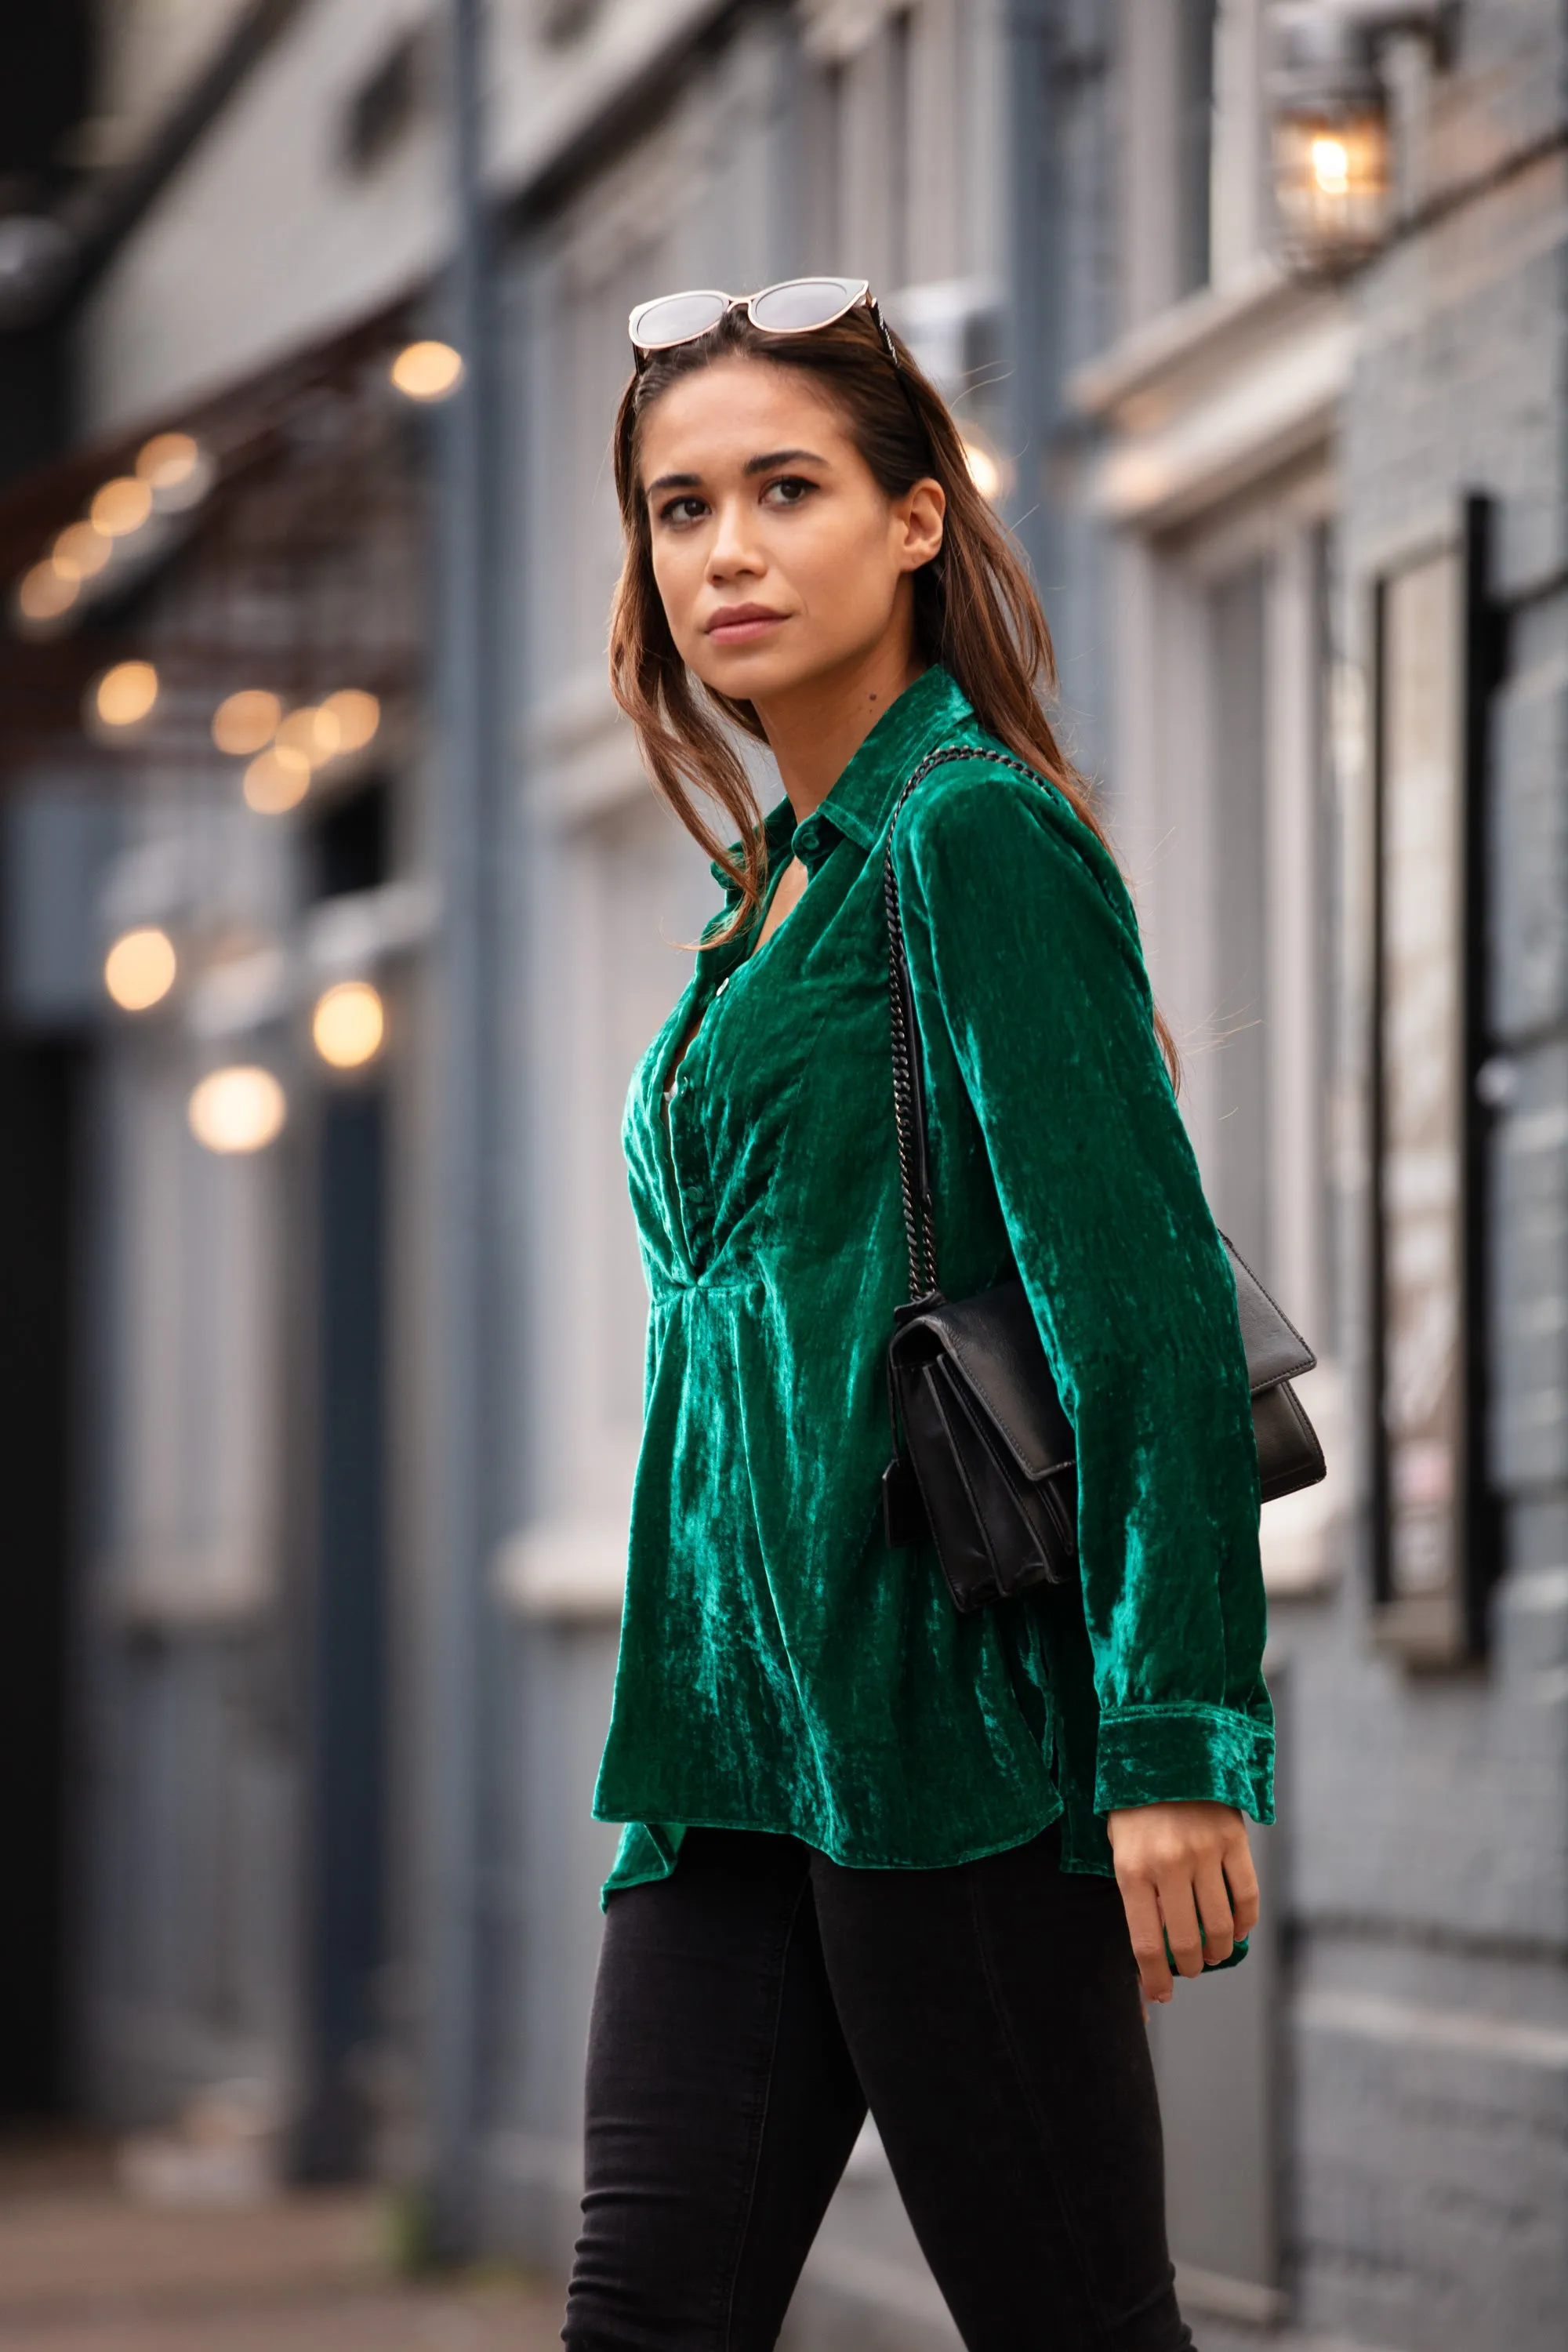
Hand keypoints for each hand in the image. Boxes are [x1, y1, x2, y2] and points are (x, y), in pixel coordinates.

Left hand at [1105, 1800, 1258, 2004]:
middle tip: (1189, 1969)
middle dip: (1189, 1966)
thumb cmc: (1134, 1808)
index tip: (1161, 1995)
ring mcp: (1204, 1851)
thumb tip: (1150, 1950)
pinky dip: (1244, 1921)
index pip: (1146, 1944)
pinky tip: (1237, 1929)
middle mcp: (1169, 1864)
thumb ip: (1134, 1895)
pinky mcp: (1232, 1839)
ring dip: (1219, 1949)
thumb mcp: (1119, 1849)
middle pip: (1186, 1940)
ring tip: (1213, 1953)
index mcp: (1132, 1870)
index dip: (1155, 1979)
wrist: (1162, 1749)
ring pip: (1220, 1924)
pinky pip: (1246, 1894)